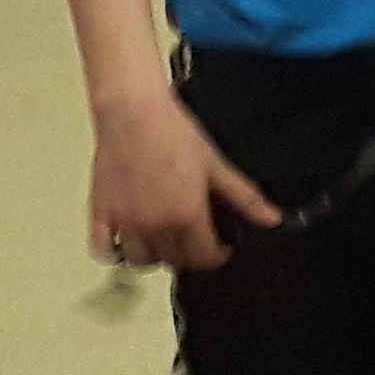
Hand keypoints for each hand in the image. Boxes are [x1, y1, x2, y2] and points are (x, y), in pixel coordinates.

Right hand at [90, 94, 272, 272]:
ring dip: (154, 256)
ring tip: (165, 240)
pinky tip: (128, 240)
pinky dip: (114, 252)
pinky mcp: (102, 213)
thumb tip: (272, 218)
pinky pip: (102, 250)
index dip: (217, 256)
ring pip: (140, 261)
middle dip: (189, 256)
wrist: (135, 113)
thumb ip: (246, 197)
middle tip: (195, 241)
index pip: (203, 257)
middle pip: (173, 261)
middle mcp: (154, 224)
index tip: (221, 249)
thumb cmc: (173, 133)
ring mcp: (125, 221)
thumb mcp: (217, 165)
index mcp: (186, 215)